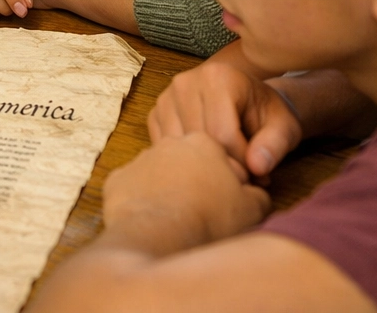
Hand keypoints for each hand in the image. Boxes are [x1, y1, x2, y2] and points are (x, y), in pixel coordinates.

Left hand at [103, 134, 271, 253]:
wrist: (161, 233)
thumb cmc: (210, 217)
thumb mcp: (251, 207)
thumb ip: (257, 194)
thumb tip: (256, 194)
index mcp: (203, 142)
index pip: (220, 155)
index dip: (229, 178)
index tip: (232, 199)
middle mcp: (168, 143)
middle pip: (187, 160)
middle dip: (197, 179)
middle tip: (205, 209)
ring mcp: (140, 159)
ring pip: (160, 172)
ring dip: (169, 188)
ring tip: (180, 217)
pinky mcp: (119, 179)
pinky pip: (135, 188)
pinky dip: (144, 201)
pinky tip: (156, 219)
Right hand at [148, 61, 302, 178]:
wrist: (249, 101)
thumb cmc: (267, 115)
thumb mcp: (284, 127)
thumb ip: (275, 145)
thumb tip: (257, 167)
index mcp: (218, 77)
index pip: (222, 133)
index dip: (242, 163)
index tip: (258, 175)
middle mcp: (185, 81)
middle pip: (199, 141)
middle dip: (223, 166)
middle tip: (244, 178)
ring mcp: (166, 97)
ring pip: (178, 147)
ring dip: (202, 167)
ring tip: (227, 170)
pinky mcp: (155, 113)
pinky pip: (164, 147)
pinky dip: (184, 162)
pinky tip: (205, 163)